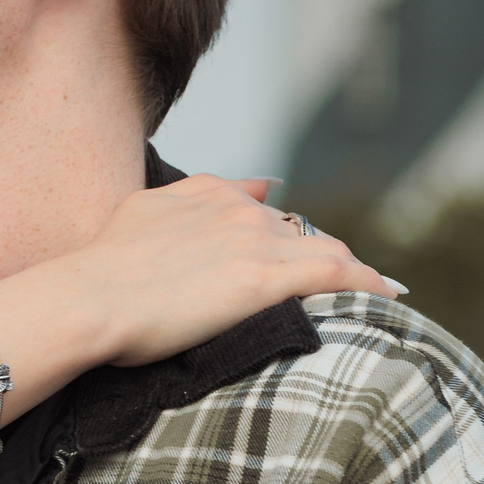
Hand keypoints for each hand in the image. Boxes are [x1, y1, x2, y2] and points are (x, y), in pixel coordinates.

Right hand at [23, 176, 398, 367]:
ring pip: (327, 251)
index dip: (287, 235)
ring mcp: (254, 240)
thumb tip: (251, 185)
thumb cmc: (101, 268)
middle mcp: (238, 208)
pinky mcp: (266, 278)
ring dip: (353, 274)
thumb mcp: (145, 212)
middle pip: (301, 232)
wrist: (89, 297)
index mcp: (206, 193)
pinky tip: (394, 298)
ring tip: (376, 298)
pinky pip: (340, 274)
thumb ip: (193, 196)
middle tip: (345, 289)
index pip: (264, 211)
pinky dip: (371, 284)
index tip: (300, 253)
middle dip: (323, 258)